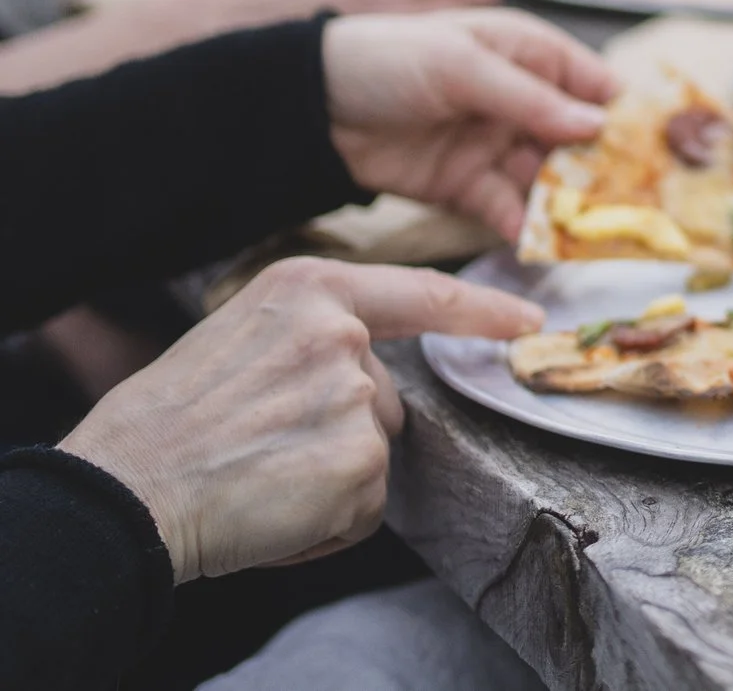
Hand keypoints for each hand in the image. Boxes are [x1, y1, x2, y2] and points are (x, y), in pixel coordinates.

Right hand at [60, 259, 541, 582]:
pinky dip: (326, 524)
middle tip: (257, 451)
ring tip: (258, 480)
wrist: (125, 489)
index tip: (528, 317)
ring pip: (373, 453)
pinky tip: (271, 512)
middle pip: (384, 397)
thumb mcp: (238, 338)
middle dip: (336, 434)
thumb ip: (310, 338)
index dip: (482, 308)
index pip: (420, 293)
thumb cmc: (166, 422)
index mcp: (308, 289)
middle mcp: (340, 333)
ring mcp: (355, 395)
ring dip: (330, 481)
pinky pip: (365, 506)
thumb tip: (361, 370)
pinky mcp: (361, 460)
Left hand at [324, 9, 615, 238]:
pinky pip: (507, 208)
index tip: (655, 150)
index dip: (621, 114)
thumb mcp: (462, 65)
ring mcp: (494, 145)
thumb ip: (529, 98)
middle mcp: (521, 101)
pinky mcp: (465, 186)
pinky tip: (537, 243)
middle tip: (634, 204)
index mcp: (527, 54)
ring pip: (546, 178)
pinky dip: (523, 226)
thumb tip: (595, 126)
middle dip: (602, 170)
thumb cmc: (389, 58)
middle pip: (577, 139)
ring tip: (591, 231)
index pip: (591, 82)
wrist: (312, 105)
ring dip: (567, 204)